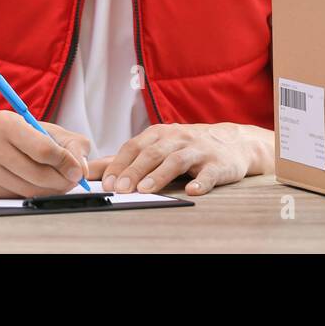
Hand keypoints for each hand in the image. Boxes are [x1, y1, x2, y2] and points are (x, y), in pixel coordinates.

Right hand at [0, 111, 91, 198]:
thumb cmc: (2, 131)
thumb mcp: (32, 124)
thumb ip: (63, 142)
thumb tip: (82, 168)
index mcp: (5, 124)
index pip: (43, 149)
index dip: (66, 163)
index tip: (78, 171)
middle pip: (37, 175)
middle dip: (61, 181)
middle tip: (72, 181)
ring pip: (26, 190)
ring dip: (48, 191)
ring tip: (55, 183)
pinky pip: (13, 198)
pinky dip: (28, 194)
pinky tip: (30, 184)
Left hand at [89, 122, 273, 196]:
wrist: (233, 142)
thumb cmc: (188, 147)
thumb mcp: (158, 146)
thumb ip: (126, 159)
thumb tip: (92, 170)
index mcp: (159, 135)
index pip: (134, 147)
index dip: (119, 165)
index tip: (106, 183)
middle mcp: (177, 139)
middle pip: (152, 153)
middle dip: (134, 171)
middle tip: (120, 189)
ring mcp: (198, 150)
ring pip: (176, 161)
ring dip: (159, 175)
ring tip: (146, 190)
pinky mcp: (219, 164)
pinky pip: (209, 173)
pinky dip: (200, 181)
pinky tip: (192, 191)